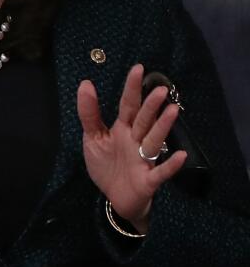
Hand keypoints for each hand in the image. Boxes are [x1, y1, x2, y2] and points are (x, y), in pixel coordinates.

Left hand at [77, 63, 187, 232]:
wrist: (114, 197)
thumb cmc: (107, 164)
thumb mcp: (93, 137)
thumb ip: (89, 113)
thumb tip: (86, 83)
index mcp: (122, 129)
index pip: (128, 105)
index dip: (132, 88)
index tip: (138, 68)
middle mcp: (136, 140)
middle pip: (144, 120)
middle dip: (151, 106)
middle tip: (160, 89)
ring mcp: (144, 159)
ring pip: (154, 140)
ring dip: (163, 127)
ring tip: (172, 110)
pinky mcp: (148, 180)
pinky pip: (161, 172)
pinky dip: (170, 165)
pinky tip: (180, 156)